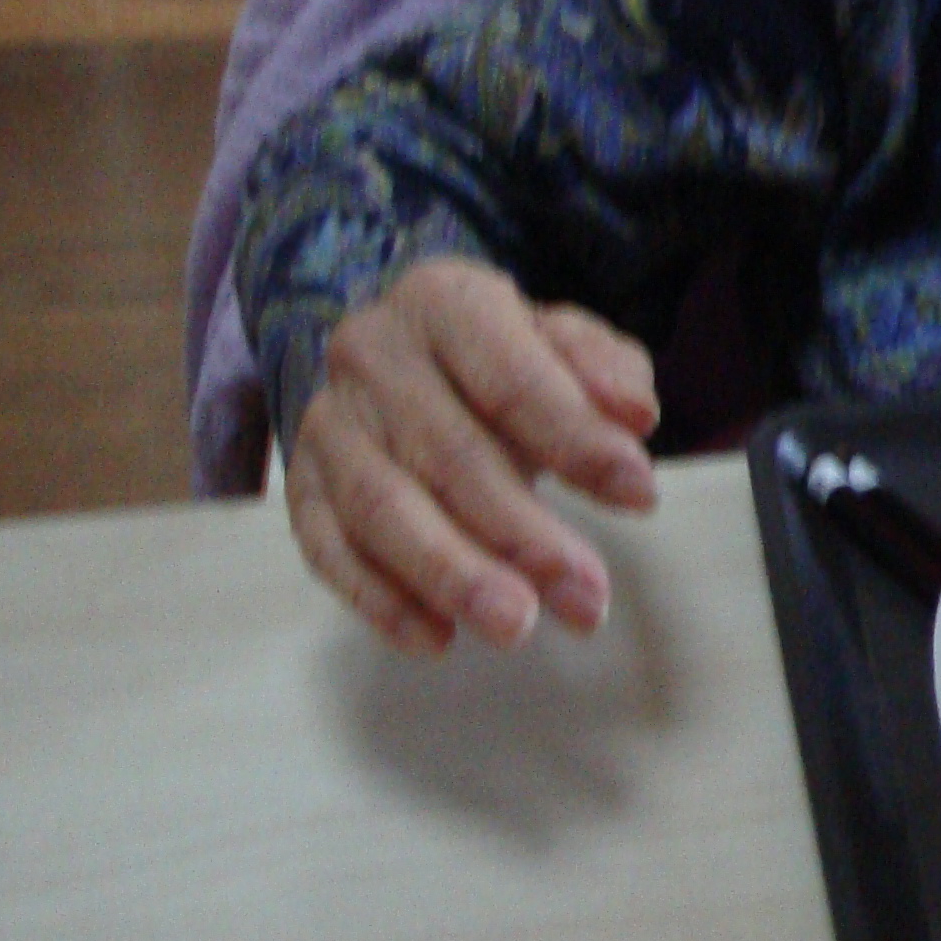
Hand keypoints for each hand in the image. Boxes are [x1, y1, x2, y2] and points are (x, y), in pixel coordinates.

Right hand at [284, 257, 658, 655]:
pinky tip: (436, 639)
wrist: (401, 354)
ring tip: (515, 627)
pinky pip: (328, 550)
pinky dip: (379, 600)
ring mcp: (327, 423)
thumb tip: (633, 415)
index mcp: (443, 301)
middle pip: (447, 454)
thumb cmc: (501, 356)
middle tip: (586, 600)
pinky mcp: (300, 486)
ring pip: (381, 507)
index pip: (510, 378)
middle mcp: (371, 355)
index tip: (640, 495)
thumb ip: (605, 370)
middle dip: (522, 534)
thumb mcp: (564, 340)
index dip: (575, 439)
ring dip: (450, 576)